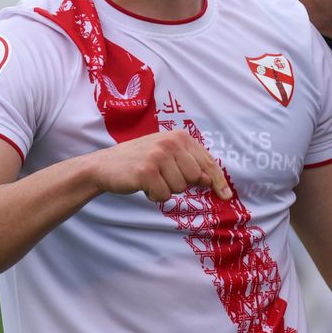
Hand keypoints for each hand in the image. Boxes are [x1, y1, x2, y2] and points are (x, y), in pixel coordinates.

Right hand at [88, 129, 231, 203]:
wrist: (105, 165)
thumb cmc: (140, 161)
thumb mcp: (167, 156)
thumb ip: (190, 164)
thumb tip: (211, 181)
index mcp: (179, 136)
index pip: (207, 161)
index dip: (218, 181)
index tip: (226, 195)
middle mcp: (170, 142)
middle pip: (195, 177)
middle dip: (181, 184)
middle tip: (163, 177)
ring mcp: (158, 156)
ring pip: (180, 188)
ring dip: (166, 189)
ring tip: (151, 179)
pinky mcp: (146, 171)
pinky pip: (164, 195)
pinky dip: (154, 195)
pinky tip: (143, 185)